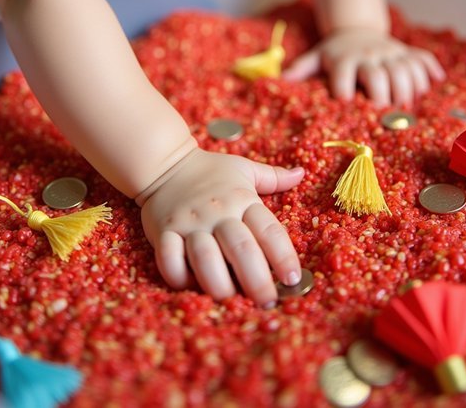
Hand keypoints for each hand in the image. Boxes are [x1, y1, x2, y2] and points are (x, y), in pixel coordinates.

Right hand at [139, 148, 304, 306]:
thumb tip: (301, 173)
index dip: (283, 256)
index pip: (268, 229)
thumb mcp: (244, 169)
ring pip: (205, 257)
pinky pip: (169, 258)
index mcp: (242, 199)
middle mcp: (218, 212)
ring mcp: (189, 223)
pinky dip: (179, 276)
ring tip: (231, 301)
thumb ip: (273, 177)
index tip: (293, 279)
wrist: (164, 162)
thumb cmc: (210, 170)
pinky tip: (190, 286)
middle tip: (267, 302)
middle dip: (257, 280)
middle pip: (241, 249)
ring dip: (219, 283)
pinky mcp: (164, 231)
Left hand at [282, 28, 444, 106]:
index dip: (344, 88)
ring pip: (403, 68)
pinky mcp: (406, 52)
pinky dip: (430, 69)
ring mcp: (390, 53)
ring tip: (406, 106)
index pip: (343, 72)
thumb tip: (282, 80)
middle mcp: (368, 54)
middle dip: (381, 94)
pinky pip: (422, 58)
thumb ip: (301, 68)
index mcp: (344, 58)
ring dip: (408, 87)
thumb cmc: (335, 52)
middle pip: (378, 74)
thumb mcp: (316, 57)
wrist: (356, 27)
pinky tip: (435, 82)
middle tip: (383, 113)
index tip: (346, 104)